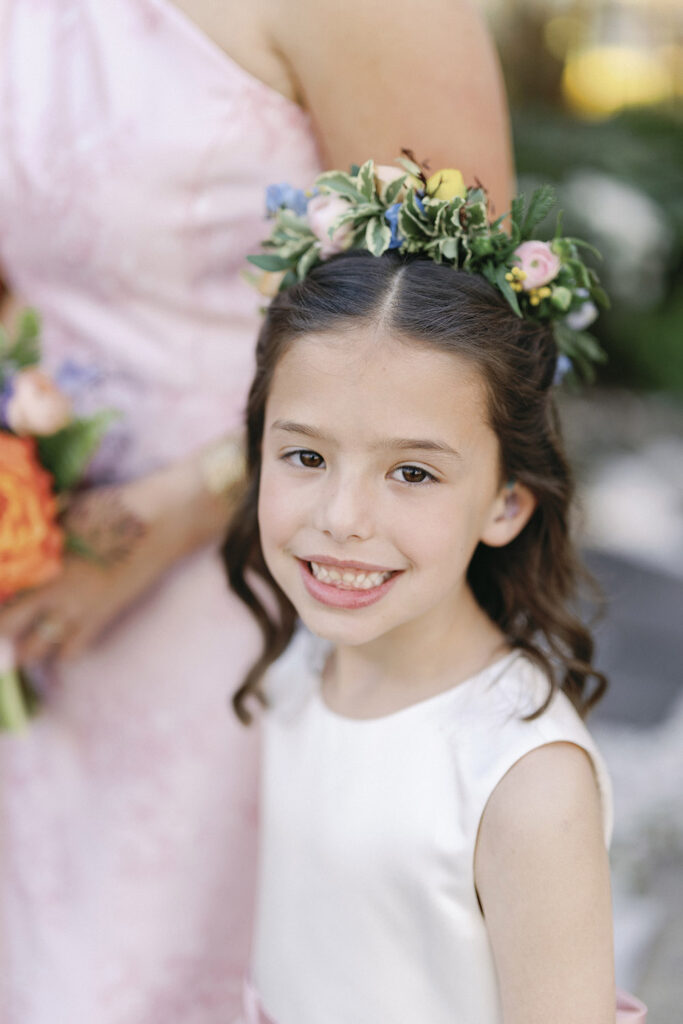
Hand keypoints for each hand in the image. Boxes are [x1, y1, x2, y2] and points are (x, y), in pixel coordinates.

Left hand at [0, 450, 237, 663]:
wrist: (156, 523)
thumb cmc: (110, 507)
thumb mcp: (64, 514)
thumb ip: (40, 536)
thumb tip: (22, 541)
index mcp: (35, 559)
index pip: (2, 591)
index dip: (1, 595)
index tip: (6, 595)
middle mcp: (48, 589)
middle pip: (6, 626)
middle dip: (4, 627)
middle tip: (10, 622)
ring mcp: (73, 608)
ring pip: (33, 650)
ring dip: (27, 646)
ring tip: (30, 640)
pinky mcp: (99, 619)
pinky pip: (70, 652)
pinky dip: (62, 652)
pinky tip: (62, 641)